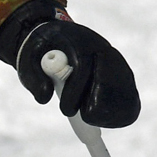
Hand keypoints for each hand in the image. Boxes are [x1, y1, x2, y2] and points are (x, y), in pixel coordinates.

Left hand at [0, 3, 138, 128]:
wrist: (56, 37)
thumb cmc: (41, 52)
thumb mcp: (28, 62)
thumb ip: (34, 79)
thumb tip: (45, 98)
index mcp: (78, 41)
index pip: (82, 66)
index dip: (76, 91)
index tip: (66, 111)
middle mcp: (102, 48)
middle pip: (111, 76)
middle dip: (99, 102)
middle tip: (84, 118)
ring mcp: (115, 60)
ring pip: (124, 85)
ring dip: (112, 108)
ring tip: (92, 118)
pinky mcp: (122, 72)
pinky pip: (129, 93)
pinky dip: (121, 108)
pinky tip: (107, 118)